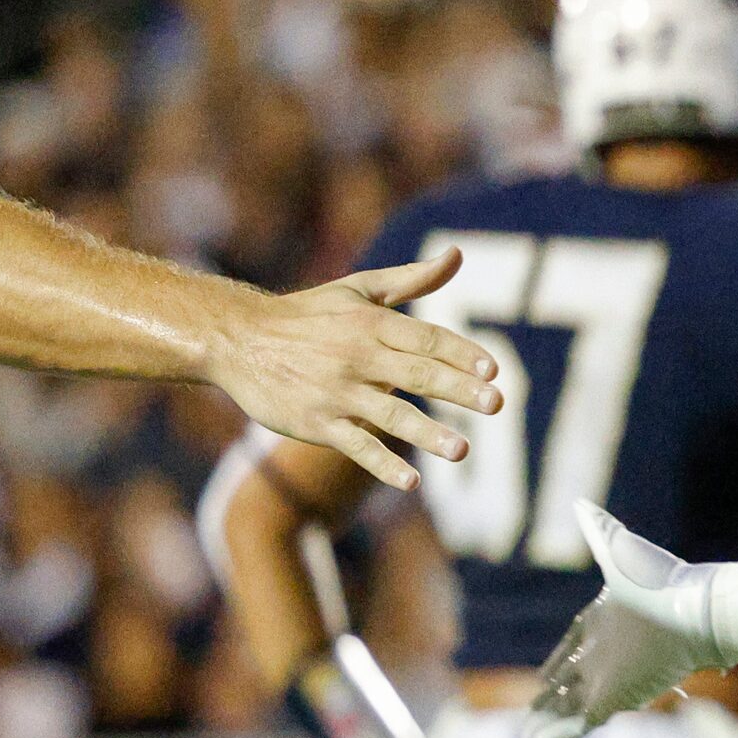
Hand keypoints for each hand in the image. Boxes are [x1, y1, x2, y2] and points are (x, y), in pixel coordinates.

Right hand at [208, 249, 501, 491]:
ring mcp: (336, 392)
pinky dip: (382, 464)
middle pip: (418, 374)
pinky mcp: (316, 423)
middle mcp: (357, 355)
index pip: (427, 338)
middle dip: (459, 390)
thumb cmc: (308, 313)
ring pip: (390, 414)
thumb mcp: (357, 288)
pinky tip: (410, 482)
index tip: (494, 370)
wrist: (240, 340)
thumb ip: (411, 278)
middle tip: (497, 404)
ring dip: (427, 433)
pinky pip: (355, 445)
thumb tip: (456, 254)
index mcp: (370, 321)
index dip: (461, 354)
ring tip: (462, 450)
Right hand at [523, 505, 728, 737]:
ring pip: (571, 705)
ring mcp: (609, 678)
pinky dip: (556, 735)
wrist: (694, 612)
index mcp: (603, 622)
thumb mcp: (621, 551)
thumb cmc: (660, 581)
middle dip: (550, 697)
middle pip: (571, 681)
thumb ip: (599, 530)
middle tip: (530, 711)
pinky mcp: (613, 699)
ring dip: (547, 722)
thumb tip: (580, 504)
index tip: (541, 675)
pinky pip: (579, 722)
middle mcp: (604, 654)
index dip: (557, 661)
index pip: (573, 645)